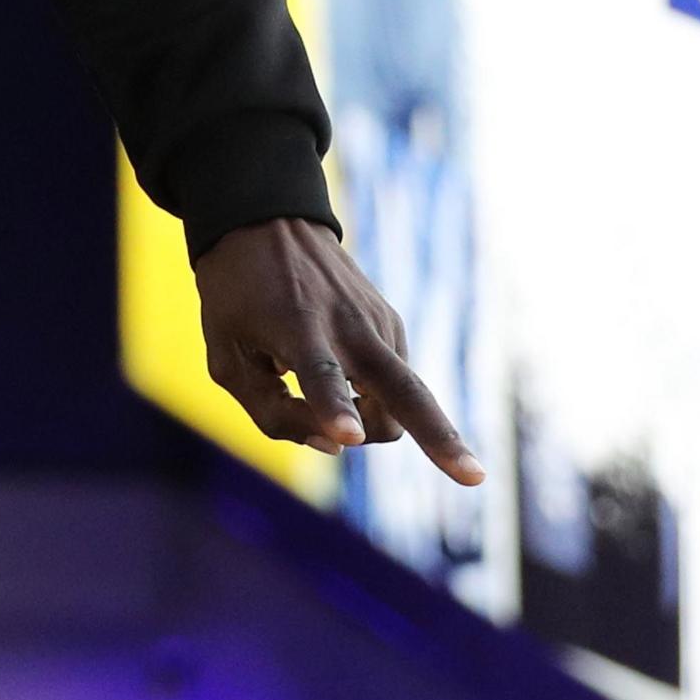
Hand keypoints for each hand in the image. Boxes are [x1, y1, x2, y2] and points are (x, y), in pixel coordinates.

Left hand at [190, 216, 483, 484]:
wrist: (267, 219)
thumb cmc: (236, 296)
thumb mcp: (224, 355)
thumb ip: (272, 412)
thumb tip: (337, 447)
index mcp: (296, 326)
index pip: (320, 375)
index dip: (334, 410)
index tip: (348, 434)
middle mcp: (348, 324)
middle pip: (406, 392)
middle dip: (440, 439)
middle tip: (475, 480)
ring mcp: (378, 322)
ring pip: (402, 402)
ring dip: (373, 423)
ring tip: (328, 402)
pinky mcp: (392, 322)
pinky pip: (390, 384)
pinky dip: (369, 400)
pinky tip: (337, 378)